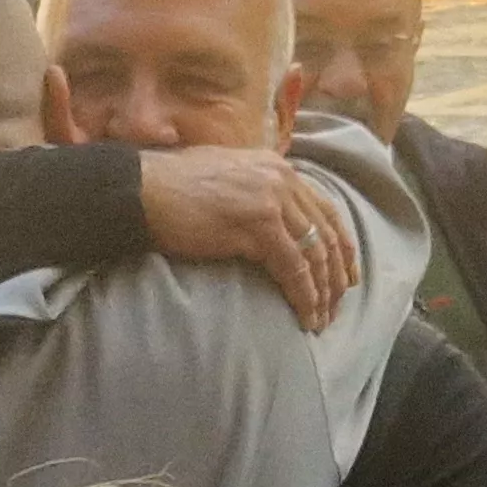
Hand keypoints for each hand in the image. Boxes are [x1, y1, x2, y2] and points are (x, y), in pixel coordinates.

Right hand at [137, 146, 355, 330]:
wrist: (140, 191)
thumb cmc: (171, 189)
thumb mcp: (223, 180)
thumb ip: (252, 192)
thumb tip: (265, 221)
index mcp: (277, 168)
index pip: (325, 210)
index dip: (341, 246)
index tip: (345, 275)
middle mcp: (282, 180)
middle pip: (326, 233)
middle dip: (336, 275)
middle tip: (336, 306)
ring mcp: (272, 201)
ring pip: (315, 253)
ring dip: (322, 291)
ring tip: (321, 318)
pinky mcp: (258, 225)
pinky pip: (293, 267)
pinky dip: (304, 294)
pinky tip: (306, 314)